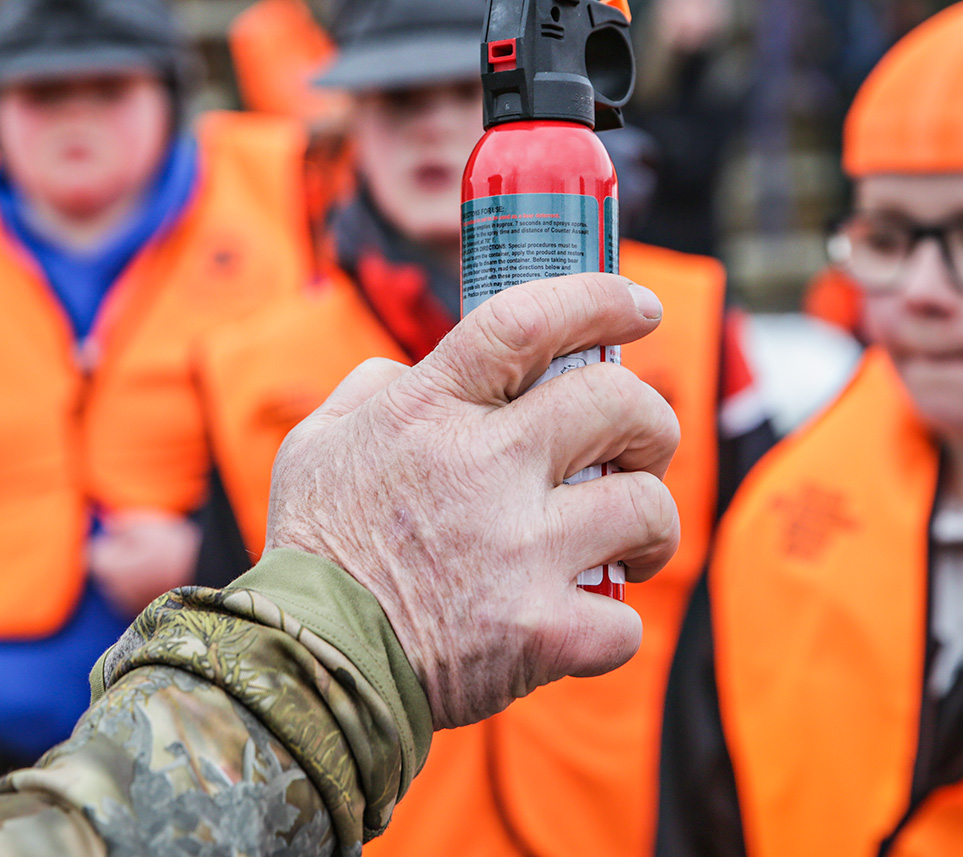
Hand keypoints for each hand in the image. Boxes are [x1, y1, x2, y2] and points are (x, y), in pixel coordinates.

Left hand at [89, 510, 201, 615]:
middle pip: (108, 571)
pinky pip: (138, 599)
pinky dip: (146, 590)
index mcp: (108, 568)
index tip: (131, 538)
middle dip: (120, 560)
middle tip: (148, 549)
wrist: (205, 579)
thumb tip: (109, 525)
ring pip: (122, 587)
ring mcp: (130, 607)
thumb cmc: (173, 549)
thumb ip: (122, 525)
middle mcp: (114, 592)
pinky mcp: (146, 615)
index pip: (95, 552)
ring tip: (160, 565)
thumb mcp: (146, 526)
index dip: (112, 542)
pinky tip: (165, 580)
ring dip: (133, 576)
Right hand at [266, 273, 679, 728]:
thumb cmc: (314, 549)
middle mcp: (483, 466)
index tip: (639, 307)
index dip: (598, 300)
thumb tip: (415, 371)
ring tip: (630, 542)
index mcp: (429, 409)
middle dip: (652, 420)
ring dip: (652, 523)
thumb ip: (373, 388)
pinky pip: (625, 621)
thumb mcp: (317, 441)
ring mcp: (518, 549)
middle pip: (618, 403)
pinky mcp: (540, 629)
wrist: (309, 662)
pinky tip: (582, 623)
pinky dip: (613, 626)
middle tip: (644, 445)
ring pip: (645, 507)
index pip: (527, 320)